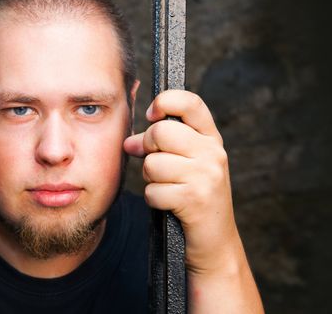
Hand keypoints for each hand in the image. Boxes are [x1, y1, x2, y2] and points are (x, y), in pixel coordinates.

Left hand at [124, 90, 239, 274]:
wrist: (214, 242)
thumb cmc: (194, 197)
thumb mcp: (186, 164)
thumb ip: (160, 146)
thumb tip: (128, 142)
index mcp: (210, 138)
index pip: (189, 102)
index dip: (165, 101)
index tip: (152, 114)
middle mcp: (213, 153)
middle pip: (160, 132)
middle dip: (149, 149)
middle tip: (158, 165)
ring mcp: (206, 175)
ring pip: (152, 164)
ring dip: (151, 180)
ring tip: (168, 188)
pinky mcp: (195, 199)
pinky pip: (153, 191)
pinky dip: (154, 200)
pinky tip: (169, 204)